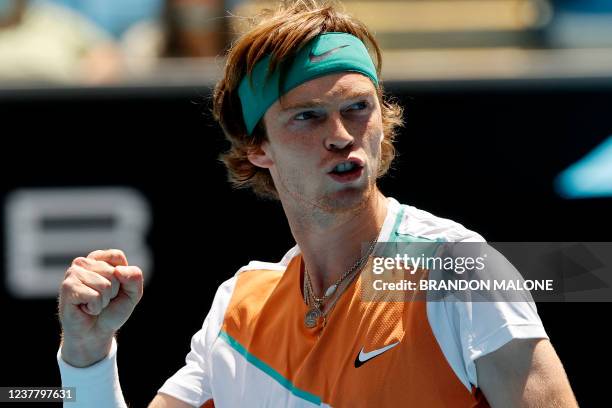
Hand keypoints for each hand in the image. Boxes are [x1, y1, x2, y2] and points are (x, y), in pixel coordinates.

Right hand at [58, 249, 142, 366]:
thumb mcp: (133, 292)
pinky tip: (85, 309)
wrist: (95, 333)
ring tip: (93, 304)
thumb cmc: (112, 310)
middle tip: (102, 300)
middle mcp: (83, 263)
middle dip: (113, 291)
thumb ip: (135, 277)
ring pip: (104, 285)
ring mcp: (73, 274)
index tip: (113, 288)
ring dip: (103, 300)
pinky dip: (95, 307)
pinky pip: (95, 296)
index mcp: (98, 258)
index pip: (117, 256)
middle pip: (113, 272)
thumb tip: (118, 271)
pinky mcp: (68, 287)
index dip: (122, 277)